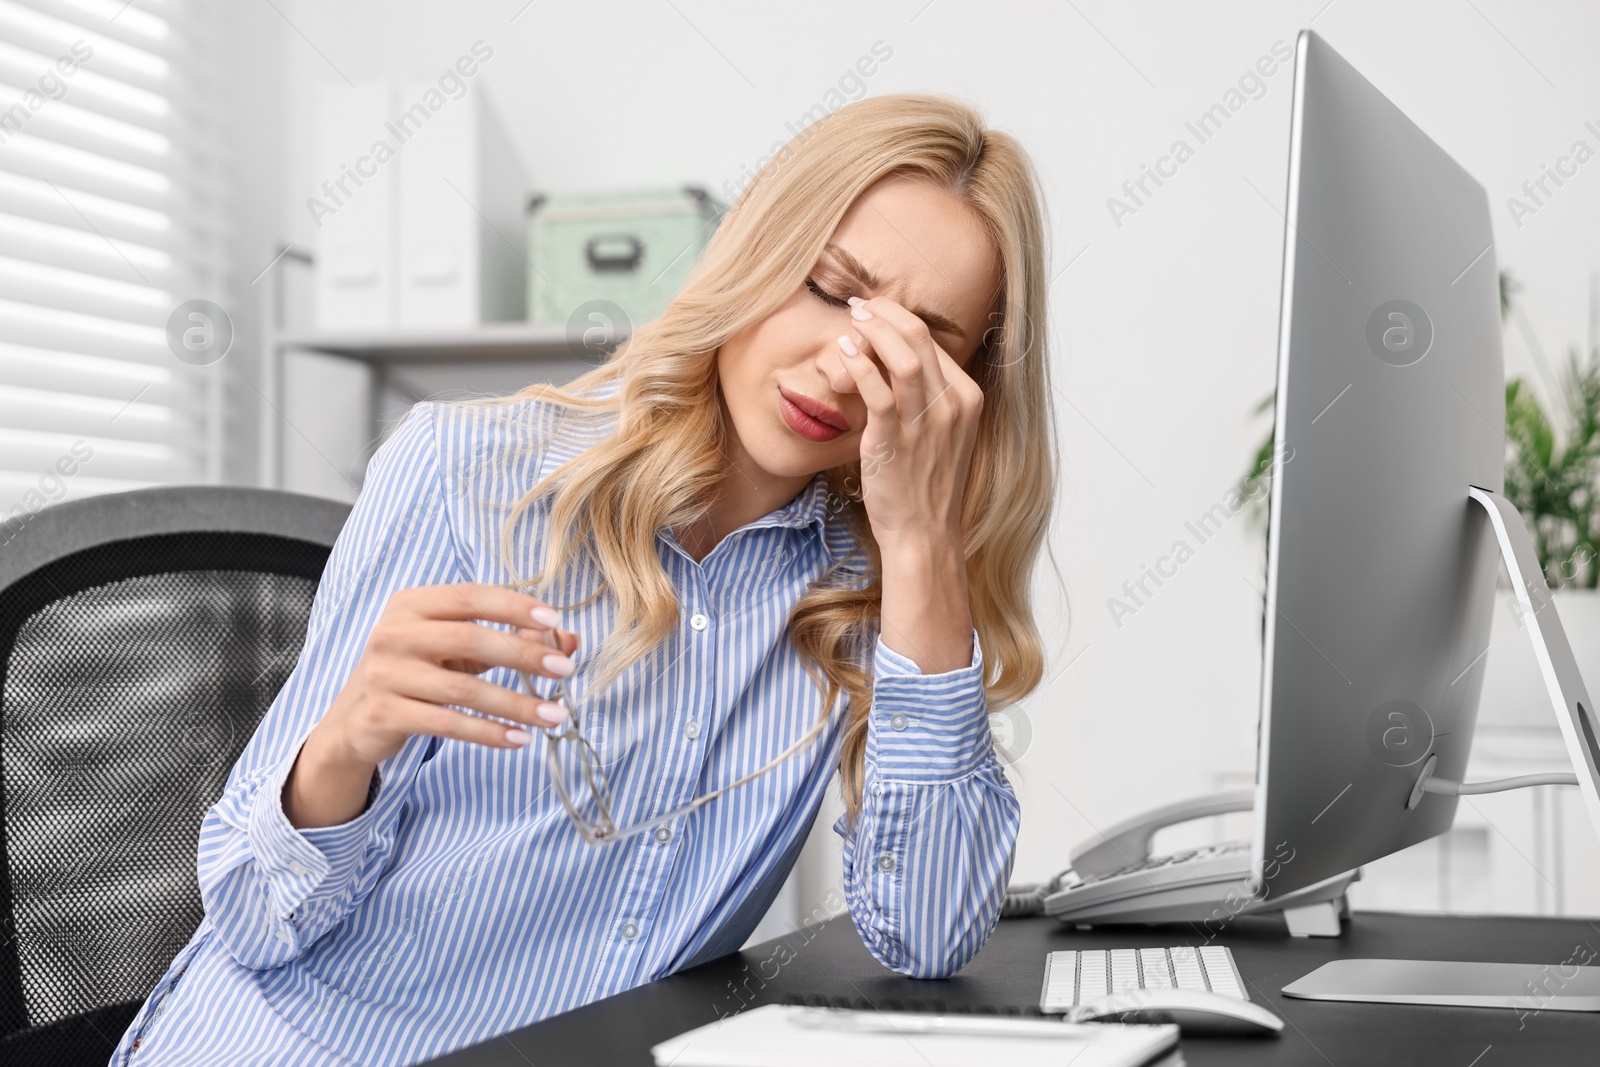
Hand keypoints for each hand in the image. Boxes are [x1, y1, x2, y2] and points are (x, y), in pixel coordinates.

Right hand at [285, 583, 578, 828]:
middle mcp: (393, 633)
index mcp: (412, 604)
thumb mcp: (457, 650)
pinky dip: (488, 733)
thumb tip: (569, 642)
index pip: (469, 596)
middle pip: (469, 639)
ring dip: (515, 704)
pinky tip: (520, 738)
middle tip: (564, 670)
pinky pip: (447, 724)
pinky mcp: (384, 714)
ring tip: (554, 715)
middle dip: (523, 655)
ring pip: (462, 690)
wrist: (353, 720)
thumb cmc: (416, 674)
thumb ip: (509, 639)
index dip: (513, 607)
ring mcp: (385, 675)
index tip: (554, 621)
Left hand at [833, 294, 983, 547]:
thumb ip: (928, 397)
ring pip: (904, 357)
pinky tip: (844, 354)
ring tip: (851, 321)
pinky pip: (878, 391)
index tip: (876, 312)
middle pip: (920, 338)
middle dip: (886, 313)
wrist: (924, 533)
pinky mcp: (895, 441)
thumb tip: (899, 360)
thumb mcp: (942, 433)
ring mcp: (926, 424)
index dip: (900, 319)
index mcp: (967, 398)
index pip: (934, 342)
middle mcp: (952, 406)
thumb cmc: (926, 484)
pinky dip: (859, 365)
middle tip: (859, 306)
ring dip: (874, 331)